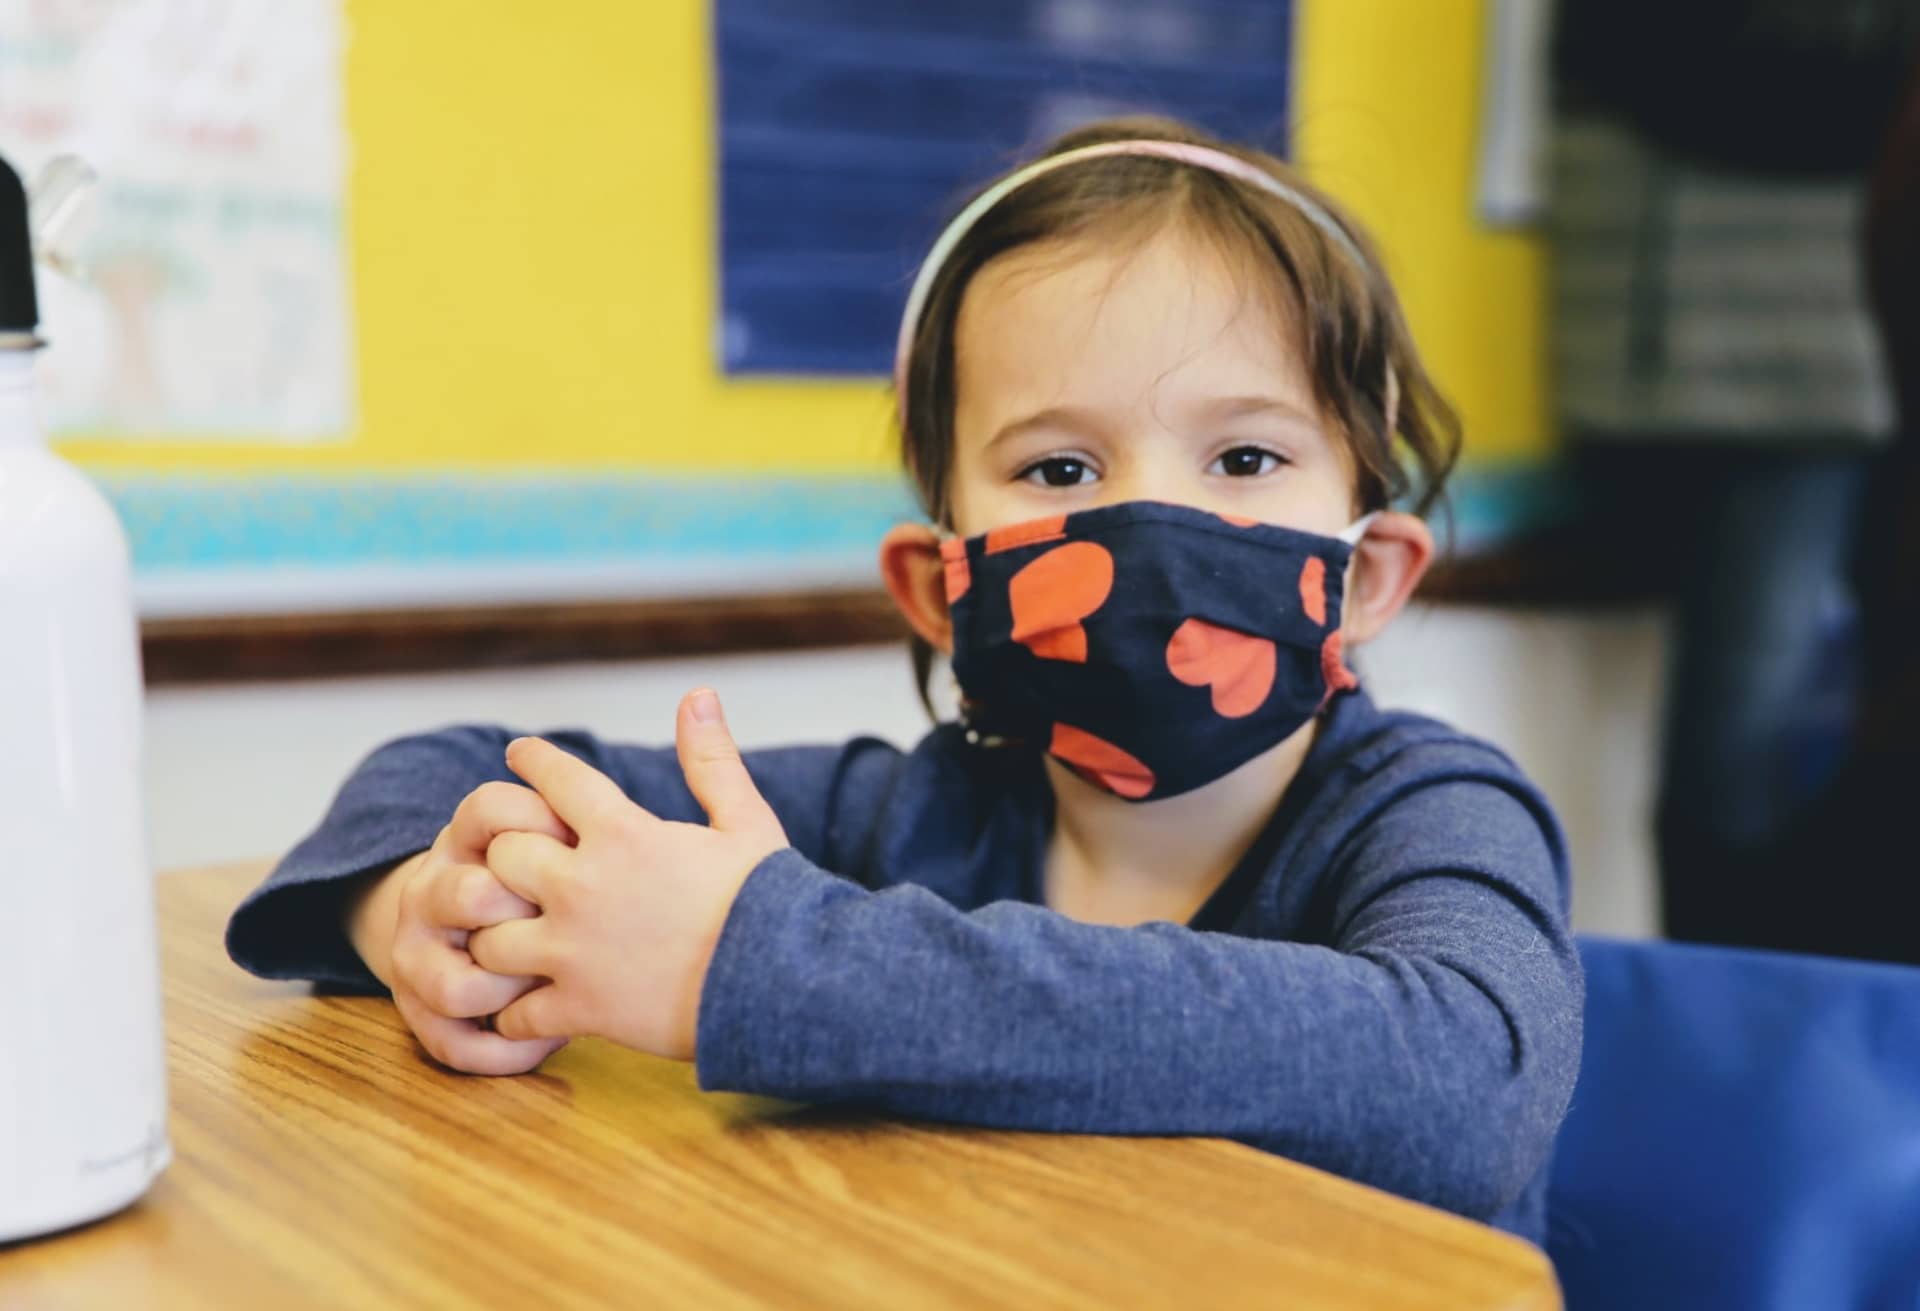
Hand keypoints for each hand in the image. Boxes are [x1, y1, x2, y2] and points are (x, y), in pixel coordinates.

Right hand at [386, 782, 577, 1074]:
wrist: (475, 928)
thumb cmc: (552, 876)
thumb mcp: (573, 827)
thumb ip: (597, 799)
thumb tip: (689, 727)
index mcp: (474, 835)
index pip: (489, 808)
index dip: (539, 821)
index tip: (585, 838)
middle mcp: (437, 889)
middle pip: (465, 892)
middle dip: (519, 911)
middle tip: (572, 925)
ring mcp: (423, 952)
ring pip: (454, 981)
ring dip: (510, 993)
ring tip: (564, 995)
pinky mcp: (427, 1013)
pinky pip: (453, 1039)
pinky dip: (504, 1048)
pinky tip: (552, 1043)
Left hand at [468, 688, 787, 1059]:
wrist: (784, 984)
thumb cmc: (768, 901)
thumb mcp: (745, 821)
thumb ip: (710, 760)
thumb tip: (699, 694)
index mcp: (623, 834)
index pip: (556, 779)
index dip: (534, 760)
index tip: (519, 754)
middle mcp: (583, 887)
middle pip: (501, 855)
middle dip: (505, 856)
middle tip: (514, 863)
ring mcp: (575, 951)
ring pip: (489, 937)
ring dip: (496, 937)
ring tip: (508, 940)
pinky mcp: (580, 1008)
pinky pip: (515, 1015)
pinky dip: (513, 1015)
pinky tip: (525, 1008)